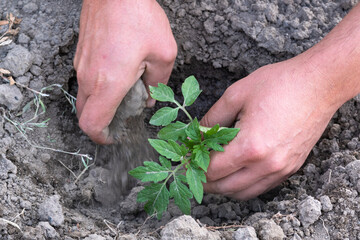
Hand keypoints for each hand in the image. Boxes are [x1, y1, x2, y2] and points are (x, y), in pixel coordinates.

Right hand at [74, 0, 176, 143]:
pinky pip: (86, 81)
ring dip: (102, 104)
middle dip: (103, 124)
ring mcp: (81, 65)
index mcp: (109, 83)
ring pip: (85, 98)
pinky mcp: (81, 54)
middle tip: (123, 119)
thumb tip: (150, 99)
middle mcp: (89, 77)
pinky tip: (119, 75)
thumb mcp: (163, 54)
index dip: (102, 138)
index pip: (92, 124)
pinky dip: (99, 88)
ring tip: (125, 94)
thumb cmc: (139, 16)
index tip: (115, 138)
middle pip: (85, 115)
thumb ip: (158, 83)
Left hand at [200, 57, 338, 199]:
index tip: (182, 161)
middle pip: (224, 187)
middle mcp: (266, 165)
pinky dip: (243, 185)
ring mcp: (280, 169)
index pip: (211, 170)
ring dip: (222, 187)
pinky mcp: (291, 168)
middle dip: (203, 181)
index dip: (192, 167)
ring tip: (211, 172)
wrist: (319, 84)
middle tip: (192, 168)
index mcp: (250, 147)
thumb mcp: (236, 94)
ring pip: (242, 193)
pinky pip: (260, 187)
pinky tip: (236, 171)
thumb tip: (197, 133)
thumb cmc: (279, 84)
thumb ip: (212, 118)